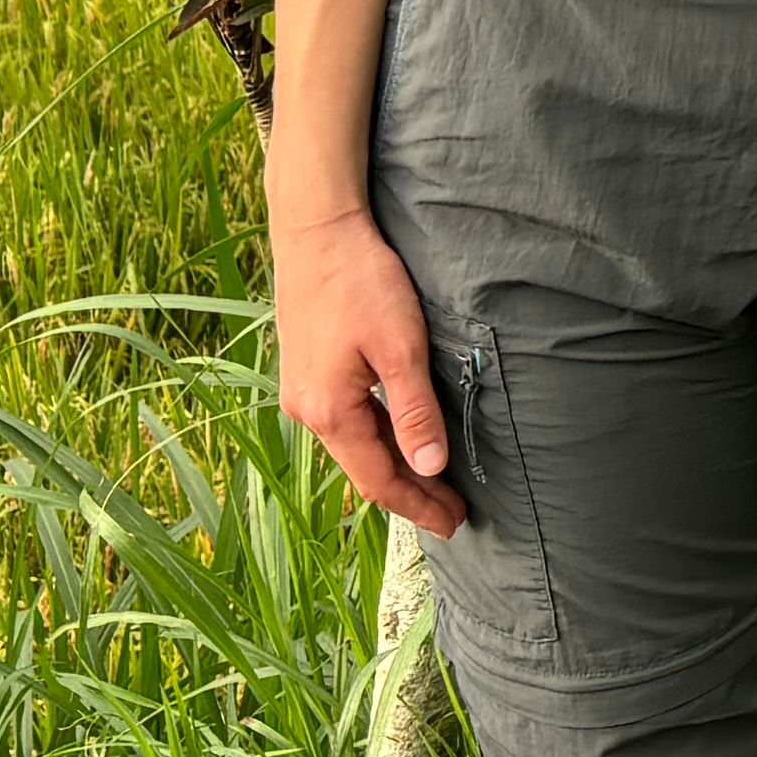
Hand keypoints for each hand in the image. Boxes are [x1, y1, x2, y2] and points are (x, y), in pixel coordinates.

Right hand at [273, 202, 465, 536]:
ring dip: (393, 468)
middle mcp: (307, 411)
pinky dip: (376, 441)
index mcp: (328, 411)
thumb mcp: (399, 346)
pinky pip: (346, 423)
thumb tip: (429, 467)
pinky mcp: (307, 373)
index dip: (417, 506)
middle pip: (364, 469)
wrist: (318, 232)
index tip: (454, 524)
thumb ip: (414, 409)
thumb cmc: (362, 282)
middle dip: (409, 494)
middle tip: (453, 514)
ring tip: (434, 485)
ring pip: (354, 447)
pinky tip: (400, 440)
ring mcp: (302, 392)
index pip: (379, 480)